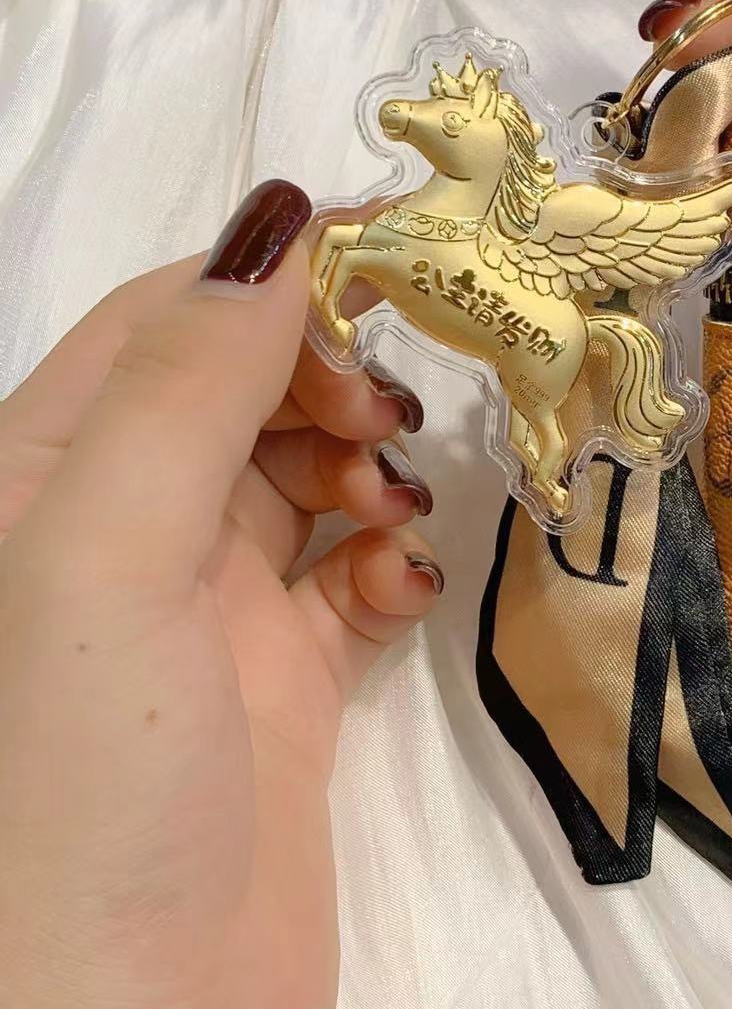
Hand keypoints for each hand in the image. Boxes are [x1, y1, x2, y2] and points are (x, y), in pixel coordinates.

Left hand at [0, 182, 439, 1007]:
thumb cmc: (84, 791)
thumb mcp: (105, 565)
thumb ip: (186, 391)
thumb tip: (279, 222)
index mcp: (41, 480)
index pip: (166, 323)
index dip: (274, 277)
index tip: (398, 254)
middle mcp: (119, 532)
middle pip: (246, 391)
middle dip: (330, 379)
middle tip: (391, 417)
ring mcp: (207, 611)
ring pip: (308, 476)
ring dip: (368, 467)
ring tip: (399, 506)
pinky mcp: (286, 680)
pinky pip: (353, 575)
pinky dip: (392, 560)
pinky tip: (408, 584)